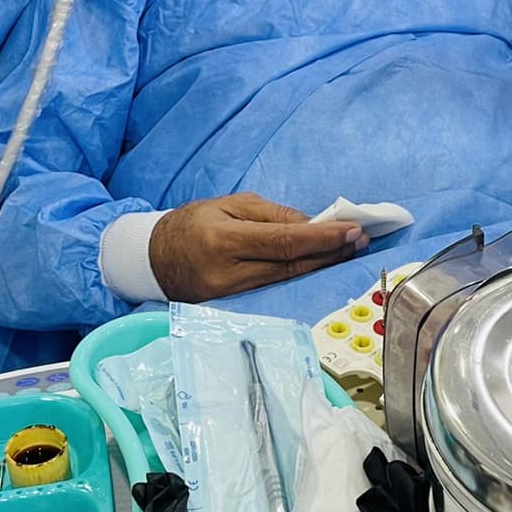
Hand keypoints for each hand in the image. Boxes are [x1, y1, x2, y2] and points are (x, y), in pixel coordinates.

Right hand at [148, 194, 367, 301]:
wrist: (151, 258)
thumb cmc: (191, 223)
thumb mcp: (228, 204)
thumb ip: (271, 215)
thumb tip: (311, 224)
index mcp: (224, 239)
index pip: (284, 241)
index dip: (322, 238)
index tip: (352, 230)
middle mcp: (227, 272)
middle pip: (291, 266)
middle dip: (330, 253)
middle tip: (360, 241)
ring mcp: (229, 295)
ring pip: (286, 281)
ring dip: (321, 266)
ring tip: (348, 251)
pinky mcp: (230, 307)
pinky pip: (272, 289)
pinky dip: (299, 277)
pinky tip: (319, 266)